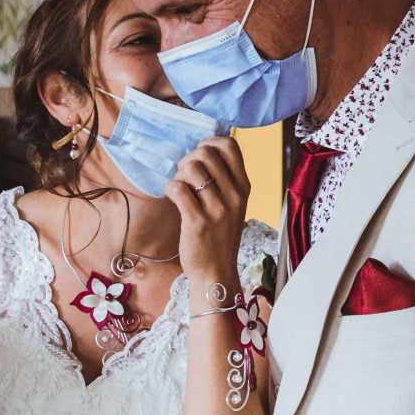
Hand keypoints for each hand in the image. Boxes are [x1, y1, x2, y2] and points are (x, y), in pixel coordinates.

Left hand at [167, 136, 251, 282]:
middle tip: (186, 178)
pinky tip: (174, 199)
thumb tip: (201, 150)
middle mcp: (234, 195)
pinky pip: (177, 188)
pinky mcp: (198, 221)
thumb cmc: (219, 236)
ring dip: (179, 176)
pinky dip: (170, 189)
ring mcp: (218, 209)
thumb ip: (225, 179)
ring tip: (181, 191)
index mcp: (244, 187)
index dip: (209, 143)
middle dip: (188, 160)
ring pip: (190, 168)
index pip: (230, 145)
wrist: (216, 272)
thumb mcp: (233, 205)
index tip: (200, 156)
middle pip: (205, 153)